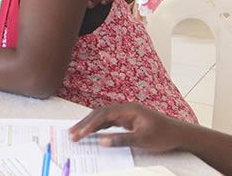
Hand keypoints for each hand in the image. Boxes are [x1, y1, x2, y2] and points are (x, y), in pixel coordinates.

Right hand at [69, 103, 184, 151]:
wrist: (180, 134)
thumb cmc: (163, 135)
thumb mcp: (143, 140)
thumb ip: (121, 139)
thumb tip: (102, 142)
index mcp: (128, 109)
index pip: (103, 115)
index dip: (89, 124)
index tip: (80, 134)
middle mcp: (125, 109)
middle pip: (99, 113)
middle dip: (84, 123)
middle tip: (71, 134)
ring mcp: (126, 113)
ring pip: (102, 117)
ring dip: (89, 125)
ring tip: (76, 133)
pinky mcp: (127, 119)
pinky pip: (108, 121)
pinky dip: (98, 127)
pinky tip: (91, 132)